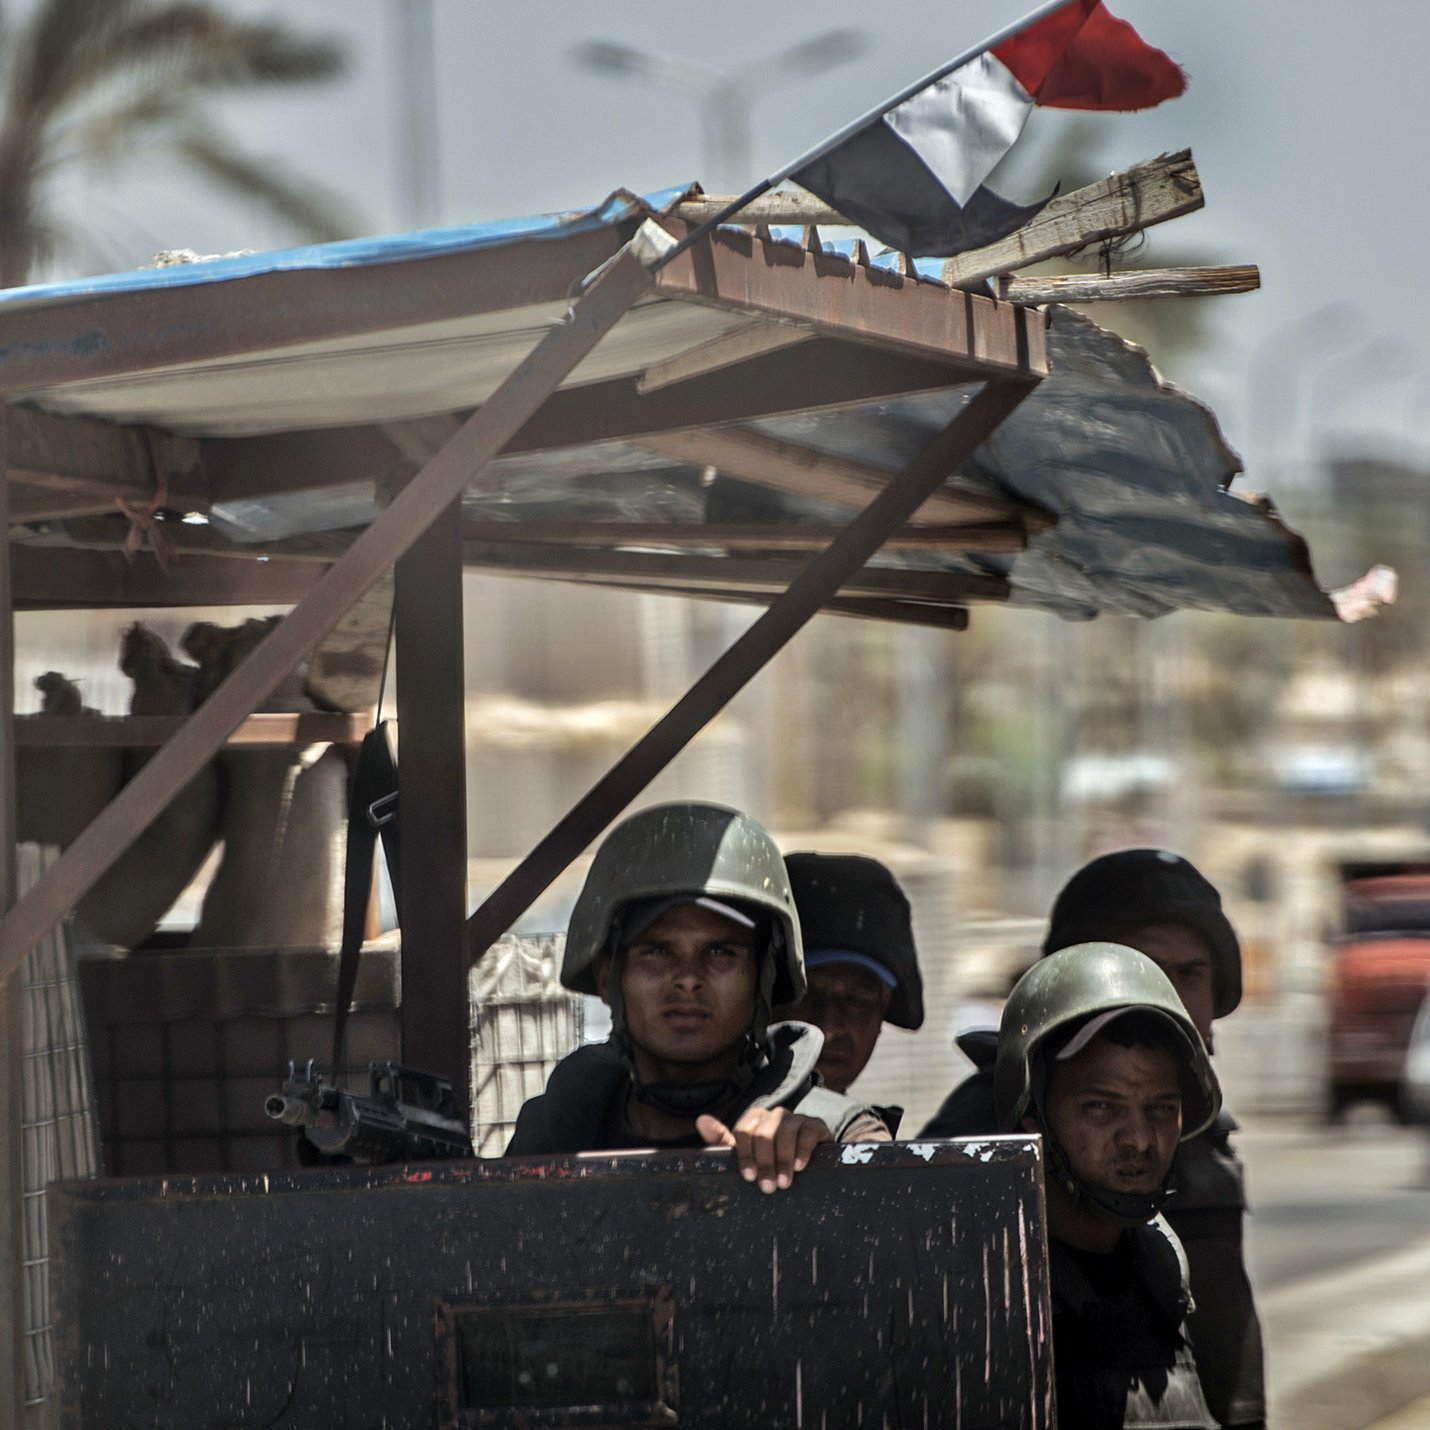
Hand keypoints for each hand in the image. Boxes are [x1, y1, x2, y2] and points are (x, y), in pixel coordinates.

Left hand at [697, 1107, 832, 1192]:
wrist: (809, 1165)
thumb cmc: (770, 1161)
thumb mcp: (746, 1155)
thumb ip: (722, 1141)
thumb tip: (701, 1120)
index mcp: (754, 1120)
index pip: (744, 1131)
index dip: (745, 1155)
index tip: (749, 1177)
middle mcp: (774, 1115)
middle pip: (764, 1133)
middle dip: (765, 1162)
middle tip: (768, 1187)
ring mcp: (797, 1118)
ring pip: (785, 1131)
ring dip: (783, 1159)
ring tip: (784, 1183)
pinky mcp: (816, 1125)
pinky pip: (808, 1131)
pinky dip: (803, 1150)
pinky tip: (800, 1167)